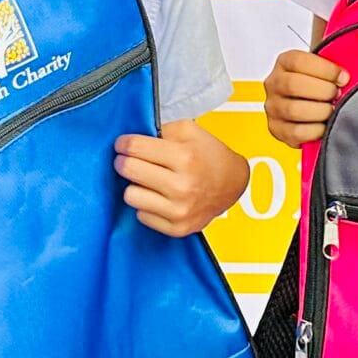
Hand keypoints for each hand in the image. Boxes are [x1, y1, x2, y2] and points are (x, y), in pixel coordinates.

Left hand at [115, 119, 248, 237]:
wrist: (233, 184)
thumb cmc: (209, 155)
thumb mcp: (189, 130)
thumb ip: (160, 128)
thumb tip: (131, 138)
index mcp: (185, 158)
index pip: (134, 147)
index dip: (124, 143)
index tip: (124, 144)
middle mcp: (182, 186)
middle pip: (128, 170)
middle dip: (125, 161)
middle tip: (131, 159)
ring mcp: (180, 210)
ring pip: (130, 195)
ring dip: (136, 185)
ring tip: (147, 180)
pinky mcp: (177, 228)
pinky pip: (141, 215)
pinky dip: (147, 205)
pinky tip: (158, 196)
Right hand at [264, 48, 346, 146]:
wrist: (310, 105)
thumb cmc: (321, 84)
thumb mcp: (324, 68)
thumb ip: (335, 61)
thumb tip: (353, 60)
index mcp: (285, 62)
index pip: (299, 61)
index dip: (326, 70)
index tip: (343, 77)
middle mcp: (274, 83)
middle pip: (293, 85)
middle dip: (324, 91)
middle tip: (338, 95)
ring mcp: (273, 108)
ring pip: (294, 110)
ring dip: (321, 111)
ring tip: (333, 110)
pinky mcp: (278, 130)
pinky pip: (296, 132)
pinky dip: (316, 130)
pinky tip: (325, 125)